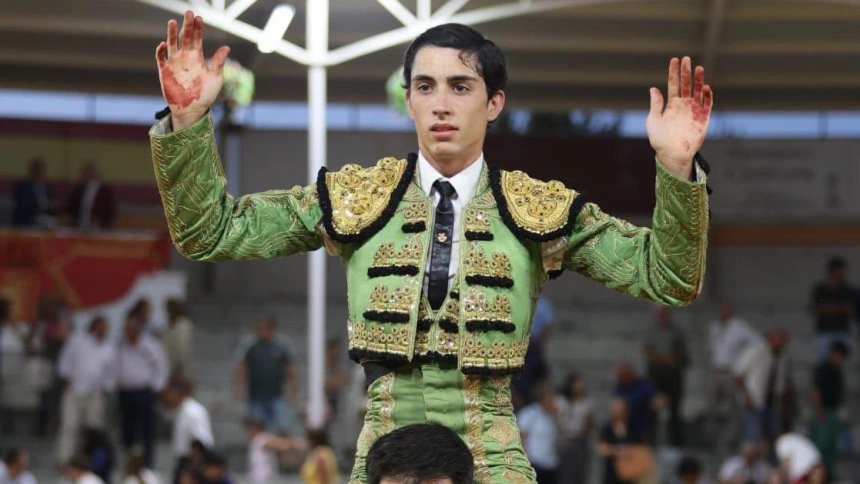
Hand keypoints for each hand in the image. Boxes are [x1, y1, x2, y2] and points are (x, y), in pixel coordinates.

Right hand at [155, 11, 230, 129]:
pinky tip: (164, 44)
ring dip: (171, 33)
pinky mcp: (165, 71)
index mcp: (197, 57)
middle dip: (186, 25)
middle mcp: (185, 57)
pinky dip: (161, 50)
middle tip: (188, 12)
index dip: (198, 28)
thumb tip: (227, 47)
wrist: (192, 110)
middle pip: (185, 37)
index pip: (197, 39)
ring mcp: (174, 63)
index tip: (199, 18)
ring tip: (172, 22)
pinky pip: (161, 58)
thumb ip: (218, 62)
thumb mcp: (215, 78)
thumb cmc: (205, 95)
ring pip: (172, 44)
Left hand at [646, 56, 713, 178]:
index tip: (674, 60)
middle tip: (686, 59)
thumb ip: (655, 104)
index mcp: (671, 104)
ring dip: (699, 80)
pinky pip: (708, 104)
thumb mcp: (653, 120)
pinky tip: (704, 87)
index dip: (674, 72)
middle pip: (686, 84)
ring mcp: (694, 111)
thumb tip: (653, 88)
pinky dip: (707, 96)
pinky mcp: (703, 119)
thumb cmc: (660, 139)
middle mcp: (684, 105)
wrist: (672, 154)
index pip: (674, 84)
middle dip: (686, 72)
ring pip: (698, 91)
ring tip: (698, 68)